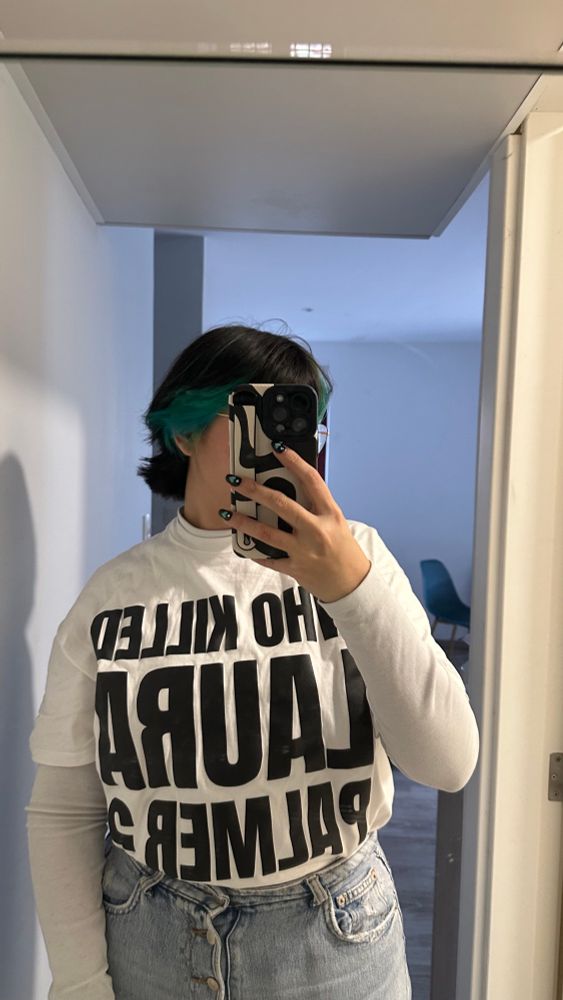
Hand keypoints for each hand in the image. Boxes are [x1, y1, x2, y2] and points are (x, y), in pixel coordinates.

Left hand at [221, 444, 370, 602]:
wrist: (351, 583)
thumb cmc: (343, 548)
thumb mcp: (335, 521)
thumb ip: (314, 505)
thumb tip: (287, 486)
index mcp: (329, 513)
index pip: (311, 480)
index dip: (293, 461)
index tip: (277, 448)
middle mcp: (316, 530)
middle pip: (281, 504)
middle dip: (254, 490)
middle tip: (236, 481)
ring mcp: (304, 550)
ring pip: (266, 533)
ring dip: (243, 521)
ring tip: (227, 512)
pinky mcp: (294, 568)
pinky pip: (268, 558)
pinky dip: (253, 550)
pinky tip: (241, 540)